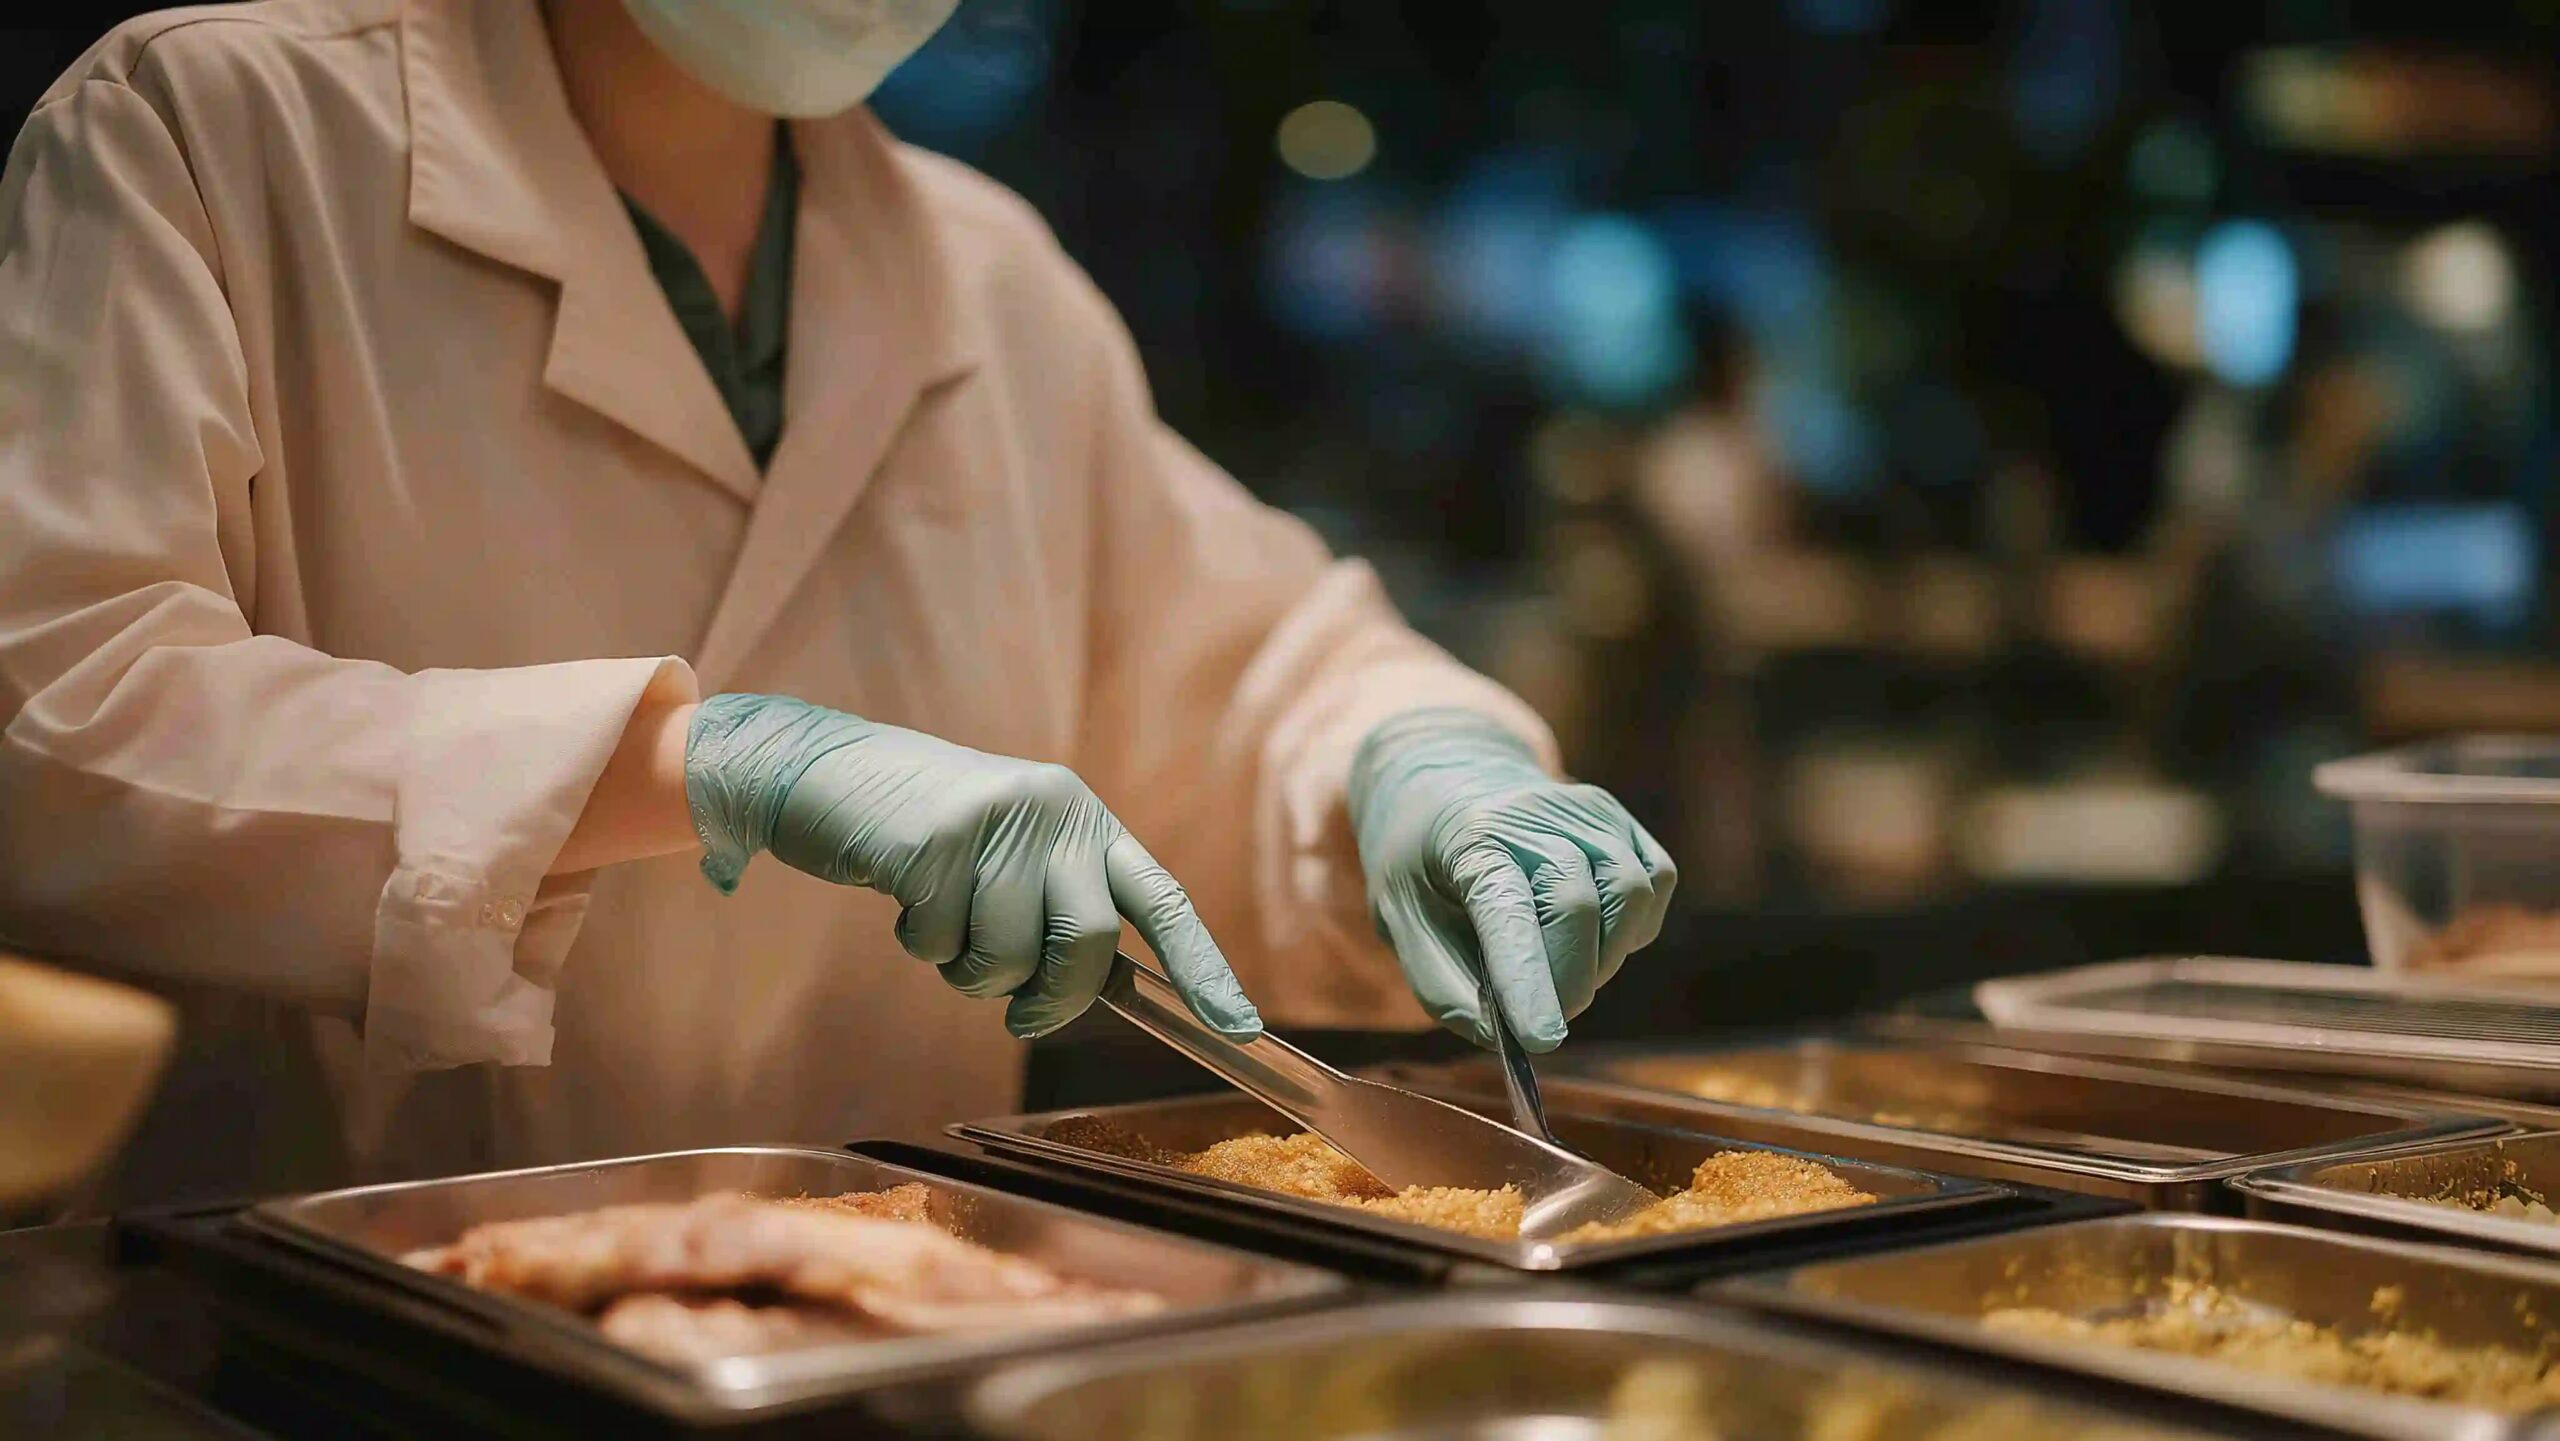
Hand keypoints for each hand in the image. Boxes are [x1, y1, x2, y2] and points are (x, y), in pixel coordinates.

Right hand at [683, 694, 1258, 1039]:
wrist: (830, 775)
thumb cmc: (929, 836)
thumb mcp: (1011, 857)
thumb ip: (1056, 912)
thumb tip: (1092, 994)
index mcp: (1087, 821)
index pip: (1163, 901)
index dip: (1203, 967)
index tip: (1237, 1027)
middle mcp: (1055, 811)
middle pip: (1086, 944)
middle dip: (1050, 997)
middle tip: (1018, 1011)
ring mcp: (997, 821)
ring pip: (1009, 955)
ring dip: (969, 971)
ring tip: (942, 925)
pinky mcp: (935, 838)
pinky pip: (941, 943)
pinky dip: (919, 944)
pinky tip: (903, 896)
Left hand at [1348, 708, 1674, 1050]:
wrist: (1449, 783)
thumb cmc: (1421, 862)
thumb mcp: (1399, 921)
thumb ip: (1442, 987)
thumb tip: (1500, 1039)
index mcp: (1469, 838)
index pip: (1507, 911)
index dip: (1527, 978)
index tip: (1541, 1039)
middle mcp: (1536, 814)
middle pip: (1578, 907)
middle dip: (1568, 983)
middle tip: (1540, 1020)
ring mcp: (1589, 812)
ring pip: (1630, 896)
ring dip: (1603, 959)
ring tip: (1559, 970)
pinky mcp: (1623, 821)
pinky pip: (1653, 885)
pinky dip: (1630, 929)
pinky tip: (1590, 935)